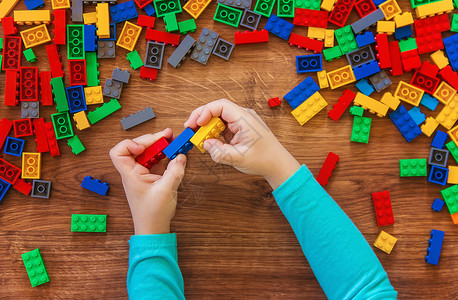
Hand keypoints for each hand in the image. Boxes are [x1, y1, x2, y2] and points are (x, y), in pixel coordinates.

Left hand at [109, 129, 186, 234]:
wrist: (154, 228)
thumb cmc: (153, 214)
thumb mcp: (166, 190)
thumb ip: (175, 171)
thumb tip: (181, 156)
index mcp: (130, 175)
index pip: (118, 152)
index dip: (130, 144)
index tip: (144, 147)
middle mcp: (134, 172)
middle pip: (137, 148)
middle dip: (152, 140)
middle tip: (168, 135)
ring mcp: (142, 173)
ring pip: (148, 152)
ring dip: (160, 145)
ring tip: (173, 141)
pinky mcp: (151, 176)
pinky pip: (156, 160)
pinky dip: (164, 155)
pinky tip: (174, 153)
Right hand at [184, 99, 299, 188]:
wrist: (277, 165)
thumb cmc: (265, 159)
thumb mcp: (239, 158)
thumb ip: (219, 152)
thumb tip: (205, 144)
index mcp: (245, 119)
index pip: (221, 106)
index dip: (205, 112)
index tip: (196, 123)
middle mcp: (243, 117)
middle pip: (217, 109)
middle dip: (202, 117)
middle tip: (190, 128)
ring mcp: (241, 122)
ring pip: (219, 117)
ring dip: (207, 125)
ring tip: (197, 136)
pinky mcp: (240, 129)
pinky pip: (223, 126)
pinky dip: (213, 131)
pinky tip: (208, 140)